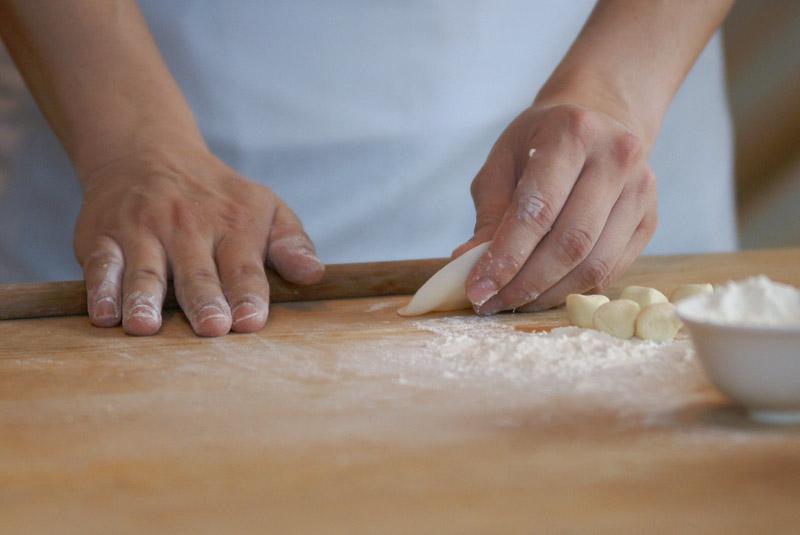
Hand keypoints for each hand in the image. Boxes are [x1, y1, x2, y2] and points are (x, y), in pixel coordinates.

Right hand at [74, 145, 323, 335]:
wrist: (148, 152)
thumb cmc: (218, 196)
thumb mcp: (265, 207)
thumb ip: (290, 243)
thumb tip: (315, 274)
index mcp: (233, 223)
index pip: (243, 266)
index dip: (248, 294)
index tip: (250, 321)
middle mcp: (188, 227)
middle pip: (197, 272)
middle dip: (204, 301)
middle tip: (212, 328)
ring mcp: (143, 231)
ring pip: (146, 270)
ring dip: (145, 299)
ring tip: (147, 326)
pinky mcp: (103, 236)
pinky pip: (102, 264)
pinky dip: (102, 289)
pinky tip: (105, 314)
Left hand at [457, 104, 656, 313]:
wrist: (600, 119)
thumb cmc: (540, 142)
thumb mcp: (503, 163)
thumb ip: (489, 213)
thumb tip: (467, 263)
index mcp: (573, 133)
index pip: (537, 209)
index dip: (506, 256)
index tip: (478, 288)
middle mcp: (616, 157)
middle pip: (570, 242)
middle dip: (524, 283)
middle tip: (491, 302)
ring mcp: (641, 190)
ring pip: (593, 263)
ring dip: (548, 293)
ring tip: (513, 301)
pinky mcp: (650, 219)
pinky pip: (610, 270)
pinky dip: (572, 290)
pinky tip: (543, 292)